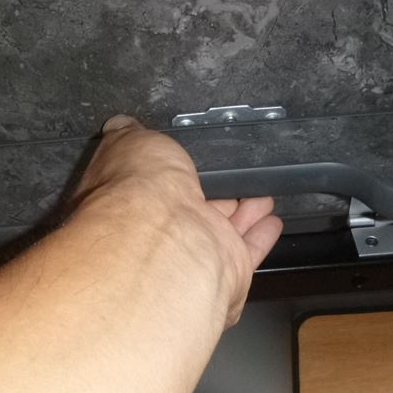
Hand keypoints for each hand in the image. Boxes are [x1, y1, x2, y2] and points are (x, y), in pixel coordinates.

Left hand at [71, 115, 282, 326]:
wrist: (164, 236)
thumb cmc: (137, 190)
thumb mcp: (127, 140)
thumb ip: (129, 134)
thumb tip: (123, 125)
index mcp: (129, 200)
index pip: (148, 184)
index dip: (166, 170)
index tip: (184, 160)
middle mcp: (156, 232)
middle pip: (188, 210)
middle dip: (209, 194)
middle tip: (227, 182)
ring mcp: (192, 252)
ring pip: (221, 229)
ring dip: (242, 213)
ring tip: (259, 198)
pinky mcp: (226, 267)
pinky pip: (247, 249)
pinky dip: (260, 236)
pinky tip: (270, 222)